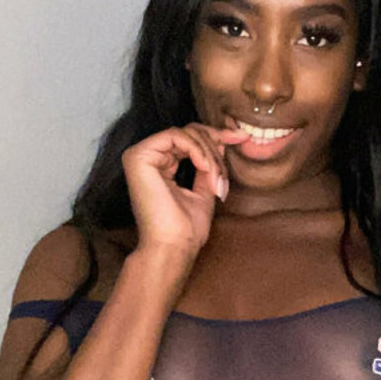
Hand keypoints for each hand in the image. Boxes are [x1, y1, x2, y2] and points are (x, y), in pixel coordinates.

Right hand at [122, 122, 246, 259]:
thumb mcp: (206, 189)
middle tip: (225, 170)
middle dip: (215, 146)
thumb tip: (223, 140)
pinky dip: (197, 150)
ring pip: (186, 134)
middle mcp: (148, 158)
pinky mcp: (138, 156)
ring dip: (209, 154)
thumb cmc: (186, 229)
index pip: (190, 139)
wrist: (173, 247)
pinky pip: (175, 136)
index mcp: (160, 165)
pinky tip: (204, 167)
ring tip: (216, 178)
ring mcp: (140, 156)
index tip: (242, 138)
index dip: (217, 136)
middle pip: (189, 132)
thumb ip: (209, 165)